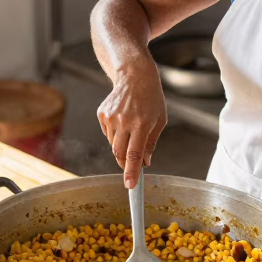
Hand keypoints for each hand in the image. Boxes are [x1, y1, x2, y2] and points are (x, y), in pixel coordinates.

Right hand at [96, 58, 166, 188]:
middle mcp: (124, 121)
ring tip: (131, 129)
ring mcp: (111, 117)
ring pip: (113, 144)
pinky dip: (115, 134)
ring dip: (121, 145)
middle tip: (130, 166)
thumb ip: (151, 143)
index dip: (132, 172)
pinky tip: (122, 121)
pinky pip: (107, 133)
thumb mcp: (160, 121)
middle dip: (124, 164)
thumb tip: (145, 163)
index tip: (129, 186)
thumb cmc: (151, 98)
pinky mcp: (102, 114)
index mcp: (141, 124)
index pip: (134, 154)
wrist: (134, 75)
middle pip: (119, 153)